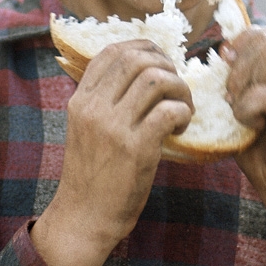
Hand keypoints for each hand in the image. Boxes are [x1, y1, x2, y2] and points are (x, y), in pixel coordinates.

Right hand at [31, 39, 192, 265]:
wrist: (83, 218)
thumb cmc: (91, 174)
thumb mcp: (85, 128)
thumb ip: (104, 100)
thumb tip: (141, 72)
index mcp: (81, 99)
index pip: (112, 52)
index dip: (143, 47)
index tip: (160, 60)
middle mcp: (94, 108)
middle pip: (136, 59)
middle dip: (166, 65)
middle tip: (176, 86)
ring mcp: (114, 128)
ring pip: (156, 79)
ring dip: (180, 88)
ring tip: (183, 107)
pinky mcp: (135, 149)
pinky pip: (168, 111)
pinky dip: (183, 112)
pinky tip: (182, 126)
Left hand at [224, 26, 265, 265]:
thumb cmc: (263, 157)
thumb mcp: (241, 111)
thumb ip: (235, 83)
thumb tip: (220, 52)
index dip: (241, 42)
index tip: (224, 67)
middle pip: (265, 38)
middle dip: (238, 63)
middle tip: (230, 95)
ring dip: (242, 82)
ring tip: (240, 110)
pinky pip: (262, 91)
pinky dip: (246, 108)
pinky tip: (251, 127)